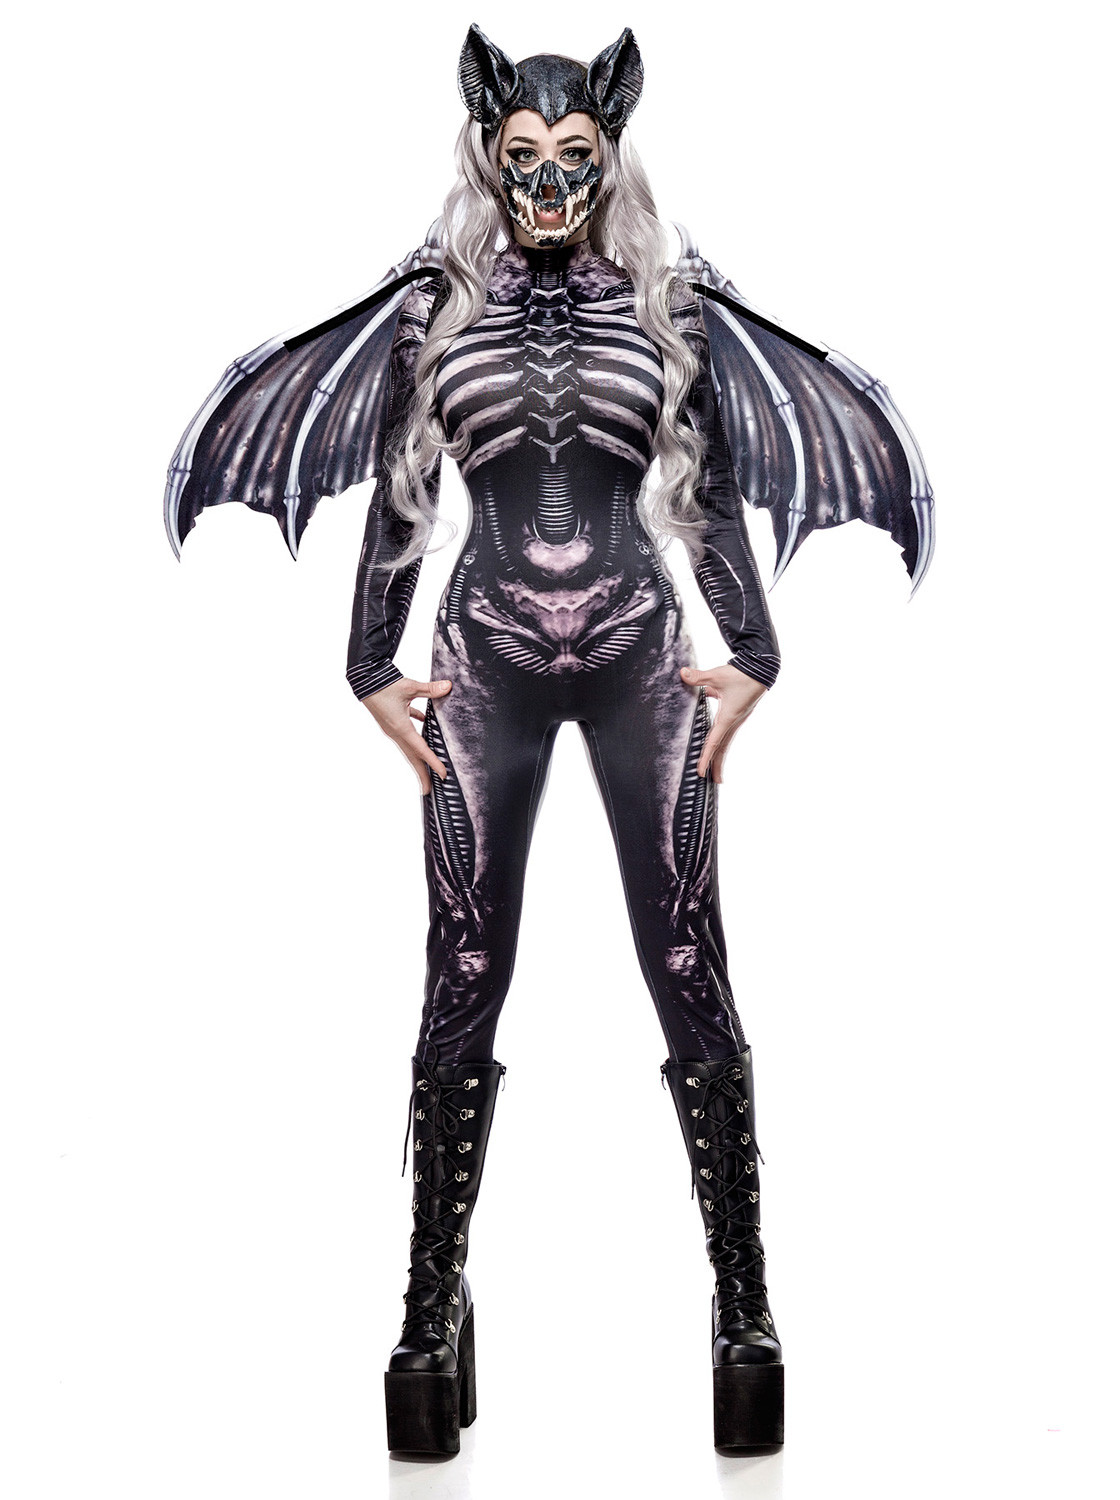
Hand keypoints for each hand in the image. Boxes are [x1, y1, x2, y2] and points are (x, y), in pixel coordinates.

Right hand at [361, 677, 453, 794]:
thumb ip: (430, 689)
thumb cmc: (383, 684)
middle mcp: (396, 732)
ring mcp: (393, 728)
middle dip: (422, 774)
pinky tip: (426, 726)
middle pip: (412, 757)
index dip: (433, 763)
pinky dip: (417, 734)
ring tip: (428, 770)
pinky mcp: (392, 721)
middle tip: (429, 790)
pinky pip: (407, 732)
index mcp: (400, 728)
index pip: (421, 749)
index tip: (443, 775)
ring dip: (419, 759)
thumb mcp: (409, 687)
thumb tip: (447, 687)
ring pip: (409, 747)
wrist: (363, 680)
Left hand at [680, 665, 766, 783]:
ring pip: (726, 741)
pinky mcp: (738, 714)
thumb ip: (698, 677)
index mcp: (727, 717)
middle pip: (722, 748)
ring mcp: (737, 719)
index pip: (714, 742)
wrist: (761, 668)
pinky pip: (728, 733)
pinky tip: (717, 745)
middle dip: (716, 765)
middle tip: (712, 782)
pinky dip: (722, 743)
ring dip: (720, 756)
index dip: (705, 757)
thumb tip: (682, 673)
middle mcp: (733, 722)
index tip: (700, 771)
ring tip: (716, 771)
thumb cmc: (740, 673)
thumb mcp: (717, 675)